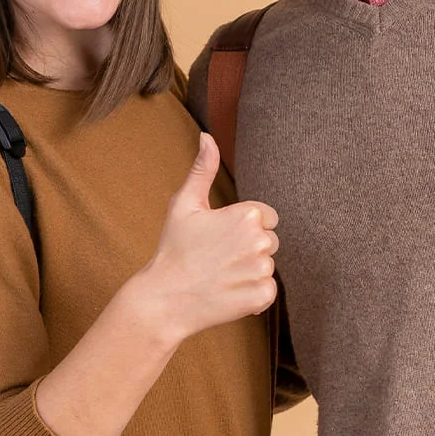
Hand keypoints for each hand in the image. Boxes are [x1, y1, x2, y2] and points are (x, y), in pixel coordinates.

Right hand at [132, 133, 279, 342]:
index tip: (222, 237)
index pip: (267, 217)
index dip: (245, 227)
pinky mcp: (262, 297)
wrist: (165, 299)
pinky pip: (267, 291)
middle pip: (270, 242)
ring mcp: (261, 270)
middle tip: (217, 257)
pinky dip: (252, 294)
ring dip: (249, 272)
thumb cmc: (174, 249)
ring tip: (220, 275)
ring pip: (267, 267)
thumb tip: (207, 136)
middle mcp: (259, 240)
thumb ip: (202, 168)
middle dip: (249, 249)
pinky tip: (228, 292)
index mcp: (247, 214)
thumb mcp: (184, 204)